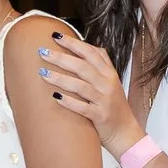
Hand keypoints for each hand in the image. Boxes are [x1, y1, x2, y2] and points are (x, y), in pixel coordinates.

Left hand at [36, 33, 138, 154]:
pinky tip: (55, 97)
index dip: (73, 43)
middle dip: (61, 58)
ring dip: (60, 78)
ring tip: (42, 73)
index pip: (90, 52)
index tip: (55, 36)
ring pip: (80, 86)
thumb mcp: (111, 81)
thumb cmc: (113, 105)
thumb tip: (83, 45)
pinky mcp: (100, 116)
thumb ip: (100, 63)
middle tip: (42, 52)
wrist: (125, 132)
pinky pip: (82, 108)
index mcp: (109, 73)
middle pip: (82, 67)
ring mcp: (104, 100)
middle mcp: (107, 84)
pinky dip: (69, 102)